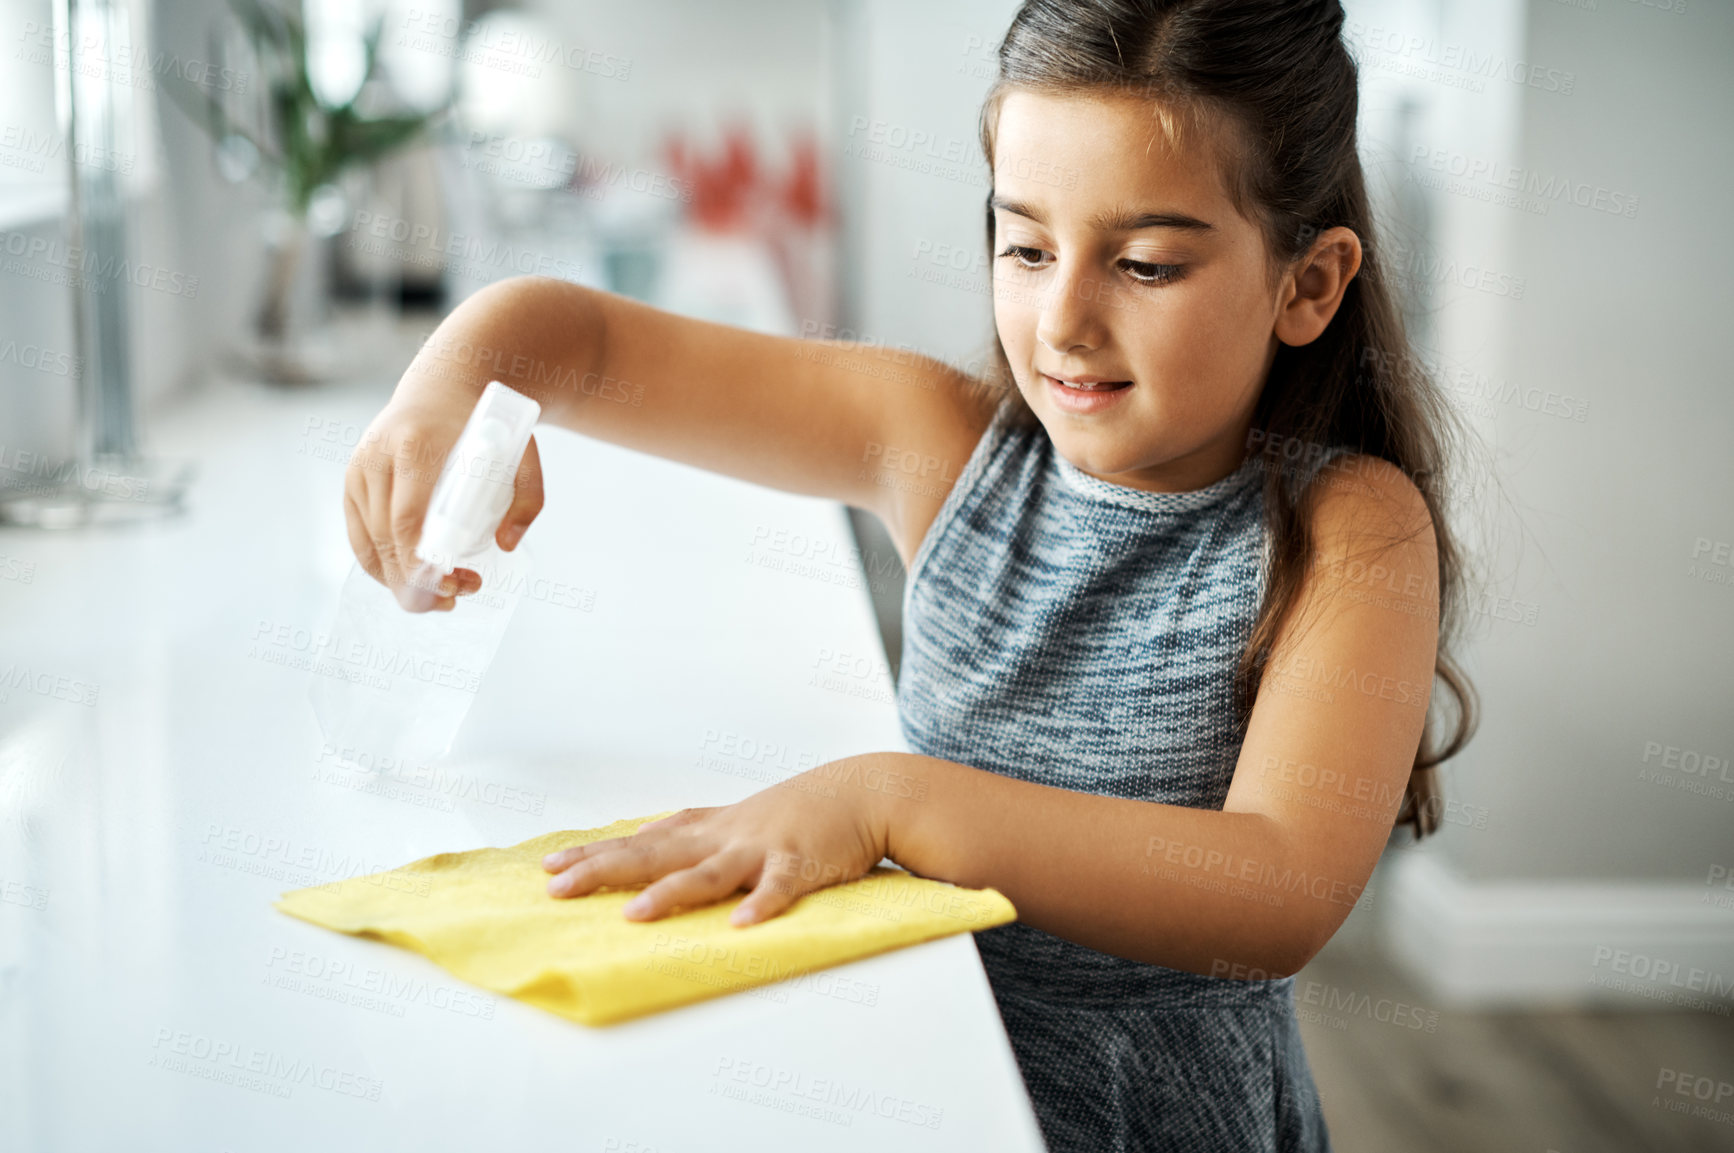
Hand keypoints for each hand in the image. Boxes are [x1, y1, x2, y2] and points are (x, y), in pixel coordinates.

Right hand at [342, 382, 543, 612]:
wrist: (443, 387)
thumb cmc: (485, 426)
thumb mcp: (522, 452)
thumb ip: (527, 497)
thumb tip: (506, 545)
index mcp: (417, 446)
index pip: (407, 519)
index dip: (420, 563)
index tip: (448, 588)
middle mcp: (378, 457)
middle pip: (386, 538)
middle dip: (416, 582)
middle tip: (454, 600)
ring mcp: (359, 469)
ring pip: (369, 544)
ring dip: (401, 581)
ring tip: (443, 596)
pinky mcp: (351, 481)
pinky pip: (360, 538)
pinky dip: (382, 567)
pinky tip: (411, 580)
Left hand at [541, 761, 893, 925]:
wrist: (862, 792)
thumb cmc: (798, 810)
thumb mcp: (736, 815)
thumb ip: (691, 826)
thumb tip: (642, 830)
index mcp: (708, 830)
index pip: (640, 841)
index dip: (596, 853)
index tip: (549, 867)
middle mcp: (725, 836)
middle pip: (656, 853)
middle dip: (605, 870)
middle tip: (558, 888)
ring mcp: (761, 849)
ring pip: (709, 873)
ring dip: (672, 894)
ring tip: (634, 915)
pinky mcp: (801, 864)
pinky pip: (778, 888)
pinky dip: (761, 905)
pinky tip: (741, 926)